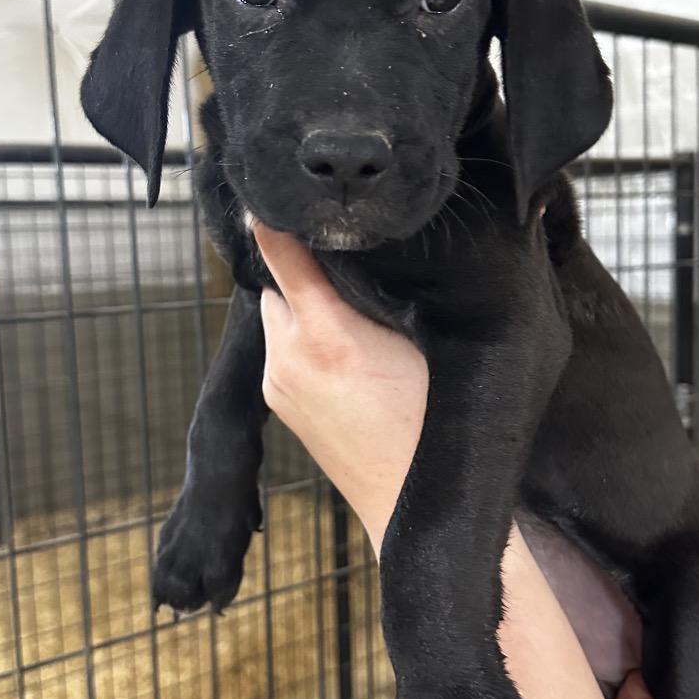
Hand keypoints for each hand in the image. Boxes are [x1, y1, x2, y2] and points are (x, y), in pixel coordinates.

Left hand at [253, 223, 428, 546]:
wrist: (405, 499)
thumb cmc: (428, 419)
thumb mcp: (418, 343)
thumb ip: (384, 295)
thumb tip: (364, 251)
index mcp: (326, 336)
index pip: (284, 258)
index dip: (276, 224)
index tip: (271, 198)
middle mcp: (288, 357)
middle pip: (277, 286)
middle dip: (301, 271)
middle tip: (340, 266)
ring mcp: (277, 384)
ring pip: (277, 316)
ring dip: (299, 306)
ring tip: (342, 313)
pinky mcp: (277, 403)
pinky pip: (279, 348)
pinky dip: (297, 337)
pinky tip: (336, 349)